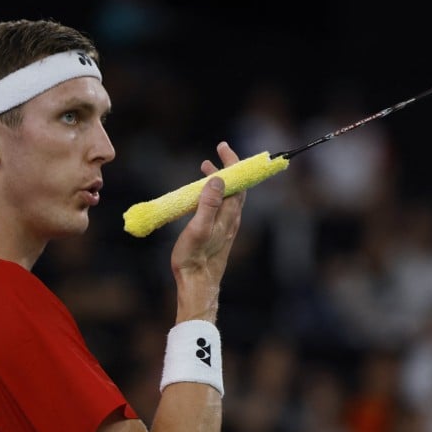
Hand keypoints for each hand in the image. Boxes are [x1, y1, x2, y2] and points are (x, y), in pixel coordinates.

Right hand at [170, 142, 245, 323]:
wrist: (197, 284)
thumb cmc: (194, 258)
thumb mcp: (198, 229)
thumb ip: (208, 204)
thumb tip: (217, 180)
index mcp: (228, 215)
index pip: (237, 182)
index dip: (232, 163)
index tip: (223, 148)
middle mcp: (231, 219)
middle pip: (235, 187)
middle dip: (227, 169)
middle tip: (213, 155)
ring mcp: (226, 226)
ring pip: (227, 196)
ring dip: (219, 180)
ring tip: (204, 169)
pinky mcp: (219, 233)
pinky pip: (221, 205)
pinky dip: (214, 193)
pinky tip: (202, 195)